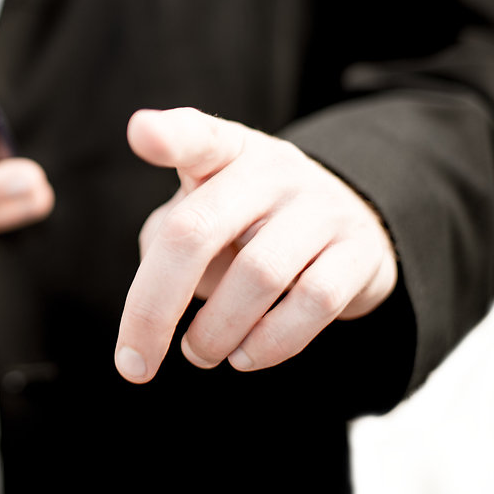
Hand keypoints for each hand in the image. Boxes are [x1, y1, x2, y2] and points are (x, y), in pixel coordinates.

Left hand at [114, 108, 396, 381]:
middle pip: (197, 231)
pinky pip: (311, 305)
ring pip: (256, 277)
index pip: (196, 135)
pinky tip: (244, 357)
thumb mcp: (203, 206)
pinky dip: (269, 344)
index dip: (168, 135)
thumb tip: (158, 302)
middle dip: (154, 306)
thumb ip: (166, 239)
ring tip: (199, 353)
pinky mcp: (359, 251)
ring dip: (214, 332)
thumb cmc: (248, 218)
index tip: (140, 132)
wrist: (348, 220)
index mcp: (223, 152)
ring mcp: (319, 207)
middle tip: (135, 361)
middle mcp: (270, 171)